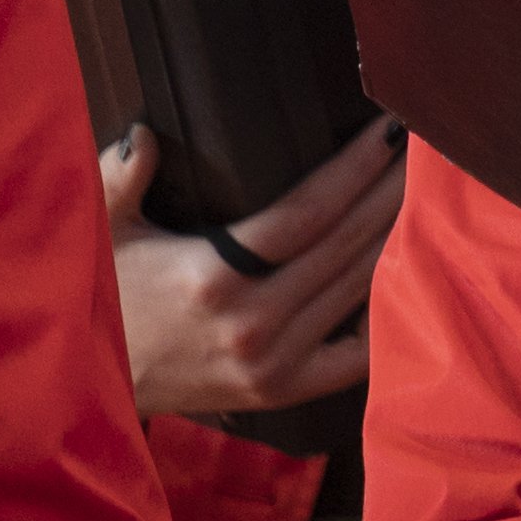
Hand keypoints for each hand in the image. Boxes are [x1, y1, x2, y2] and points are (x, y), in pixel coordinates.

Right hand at [105, 117, 404, 422]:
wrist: (90, 386)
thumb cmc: (99, 296)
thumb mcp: (98, 232)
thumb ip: (120, 178)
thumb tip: (145, 133)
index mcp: (212, 275)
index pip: (308, 212)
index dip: (356, 168)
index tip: (391, 129)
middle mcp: (252, 321)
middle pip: (346, 244)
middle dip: (393, 190)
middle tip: (430, 147)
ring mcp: (273, 362)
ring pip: (358, 288)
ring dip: (400, 237)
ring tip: (429, 193)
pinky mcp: (283, 391)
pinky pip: (357, 353)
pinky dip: (389, 312)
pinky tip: (412, 270)